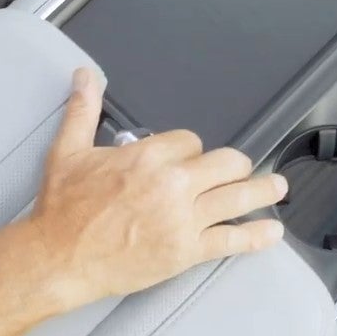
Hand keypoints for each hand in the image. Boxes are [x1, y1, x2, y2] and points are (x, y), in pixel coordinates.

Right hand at [24, 68, 288, 309]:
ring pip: (238, 196)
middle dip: (234, 165)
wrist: (58, 258)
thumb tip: (85, 77)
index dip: (190, 151)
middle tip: (239, 170)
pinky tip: (271, 231)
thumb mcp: (67, 151)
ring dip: (263, 190)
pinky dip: (256, 235)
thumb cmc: (61, 210)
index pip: (190, 141)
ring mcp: (183, 219)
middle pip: (226, 163)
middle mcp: (172, 184)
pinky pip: (231, 239)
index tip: (185, 161)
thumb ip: (83, 110)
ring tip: (279, 187)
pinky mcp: (187, 251)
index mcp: (148, 156)